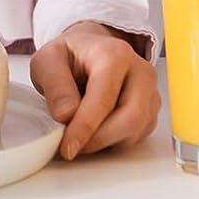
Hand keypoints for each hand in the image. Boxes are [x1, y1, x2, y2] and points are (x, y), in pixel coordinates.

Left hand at [29, 22, 160, 158]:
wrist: (88, 51)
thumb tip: (66, 116)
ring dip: (105, 142)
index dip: (85, 127)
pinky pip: (137, 136)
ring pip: (135, 131)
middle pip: (131, 118)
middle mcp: (139, 71)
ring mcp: (149, 92)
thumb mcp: (47, 61)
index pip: (104, 98)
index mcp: (114, 54)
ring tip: (81, 133)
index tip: (67, 147)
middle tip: (73, 145)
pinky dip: (114, 141)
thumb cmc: (70, 56)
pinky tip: (96, 130)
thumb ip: (55, 85)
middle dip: (99, 139)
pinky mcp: (151, 111)